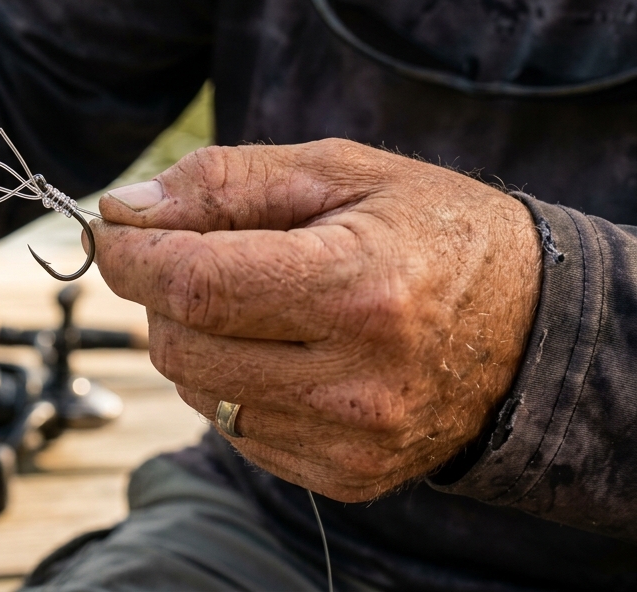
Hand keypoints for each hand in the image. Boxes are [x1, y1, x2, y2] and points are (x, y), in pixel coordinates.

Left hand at [93, 139, 541, 500]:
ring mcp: (352, 440)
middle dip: (163, 293)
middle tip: (199, 255)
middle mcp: (357, 380)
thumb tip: (125, 209)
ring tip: (255, 301)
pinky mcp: (345, 477)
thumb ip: (223, 182)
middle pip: (180, 344)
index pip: (194, 285)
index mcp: (360, 288)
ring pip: (195, 390)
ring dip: (195, 338)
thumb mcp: (338, 172)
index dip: (131, 256)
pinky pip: (233, 429)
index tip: (115, 230)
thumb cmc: (430, 231)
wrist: (533, 326)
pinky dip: (232, 383)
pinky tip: (284, 350)